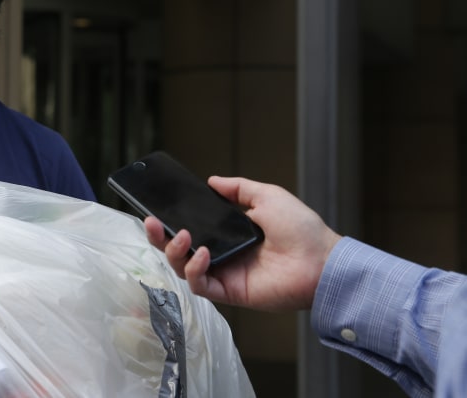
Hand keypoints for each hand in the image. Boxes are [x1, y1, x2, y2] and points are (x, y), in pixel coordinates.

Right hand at [145, 176, 340, 311]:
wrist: (321, 259)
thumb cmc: (301, 229)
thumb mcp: (267, 196)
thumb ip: (238, 189)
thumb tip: (213, 181)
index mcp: (229, 234)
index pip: (191, 228)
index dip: (171, 221)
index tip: (157, 209)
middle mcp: (223, 254)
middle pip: (178, 250)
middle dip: (159, 238)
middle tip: (151, 222)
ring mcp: (224, 274)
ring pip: (183, 268)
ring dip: (175, 251)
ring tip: (182, 236)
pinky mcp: (230, 292)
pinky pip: (201, 285)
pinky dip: (195, 269)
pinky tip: (202, 253)